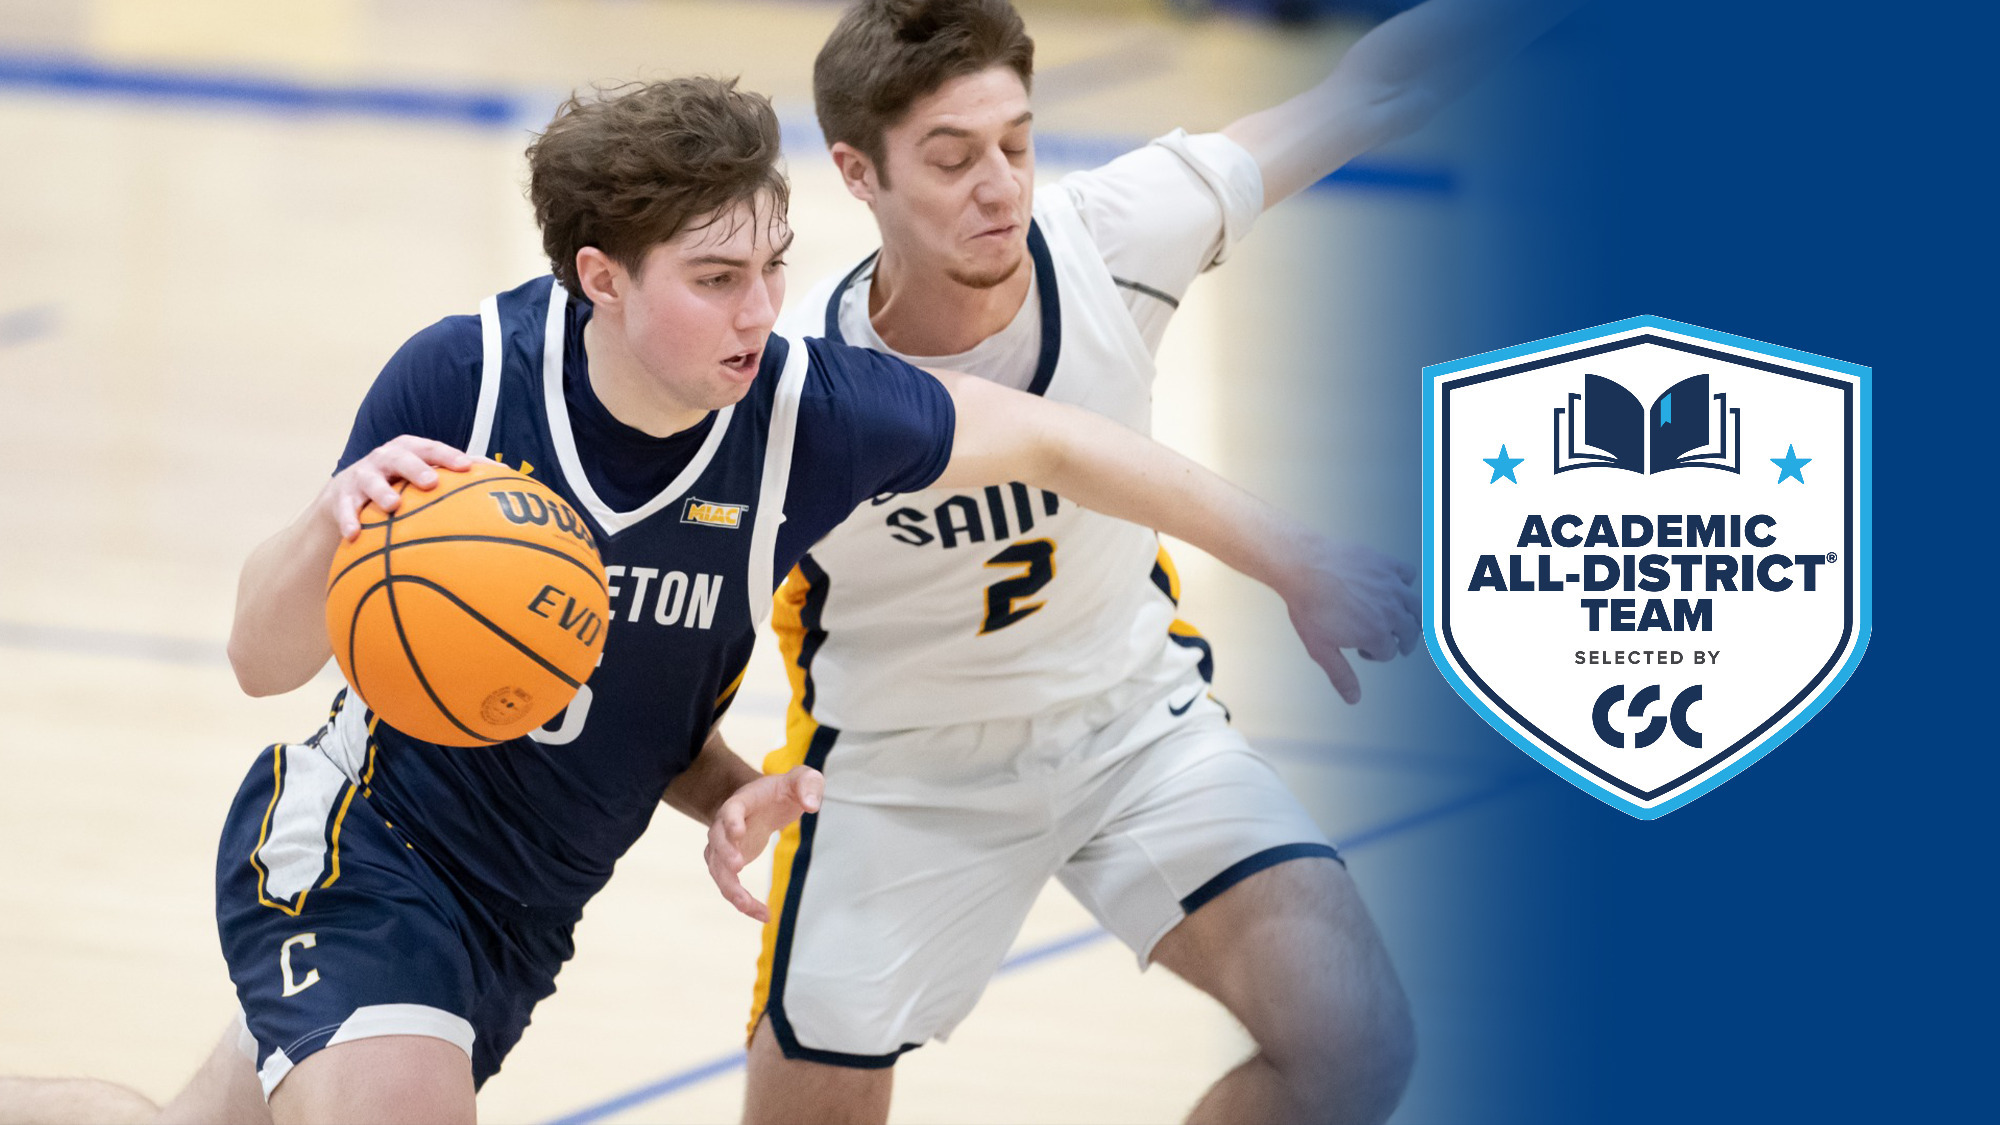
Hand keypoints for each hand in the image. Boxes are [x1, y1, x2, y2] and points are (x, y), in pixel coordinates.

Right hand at [321, 435, 473, 539]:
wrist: (346, 494)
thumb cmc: (400, 483)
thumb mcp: (423, 475)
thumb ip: (458, 476)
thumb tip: (505, 477)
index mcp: (409, 451)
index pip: (431, 449)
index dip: (448, 456)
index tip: (467, 468)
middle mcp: (385, 459)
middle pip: (401, 458)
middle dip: (416, 468)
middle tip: (432, 482)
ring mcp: (362, 476)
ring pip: (371, 481)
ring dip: (382, 492)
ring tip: (392, 506)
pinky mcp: (341, 497)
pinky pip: (345, 508)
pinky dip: (349, 520)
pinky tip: (354, 535)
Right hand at [705, 765, 823, 922]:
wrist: (764, 801)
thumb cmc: (783, 790)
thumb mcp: (801, 778)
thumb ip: (808, 784)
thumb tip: (812, 806)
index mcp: (741, 802)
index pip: (731, 810)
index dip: (731, 820)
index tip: (739, 832)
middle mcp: (725, 825)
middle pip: (716, 841)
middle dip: (724, 854)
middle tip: (738, 867)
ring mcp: (724, 847)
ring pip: (718, 870)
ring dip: (731, 888)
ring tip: (750, 907)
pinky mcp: (730, 865)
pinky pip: (730, 887)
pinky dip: (743, 902)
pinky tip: (764, 915)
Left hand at [1284, 539, 1421, 704]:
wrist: (1301, 566)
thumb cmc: (1308, 607)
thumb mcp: (1320, 648)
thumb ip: (1341, 675)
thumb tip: (1354, 699)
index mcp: (1376, 634)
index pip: (1388, 652)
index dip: (1375, 654)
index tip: (1360, 648)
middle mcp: (1390, 611)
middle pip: (1410, 633)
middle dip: (1400, 640)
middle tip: (1388, 639)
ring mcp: (1391, 587)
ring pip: (1418, 607)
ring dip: (1412, 616)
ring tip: (1402, 619)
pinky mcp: (1387, 564)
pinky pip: (1409, 574)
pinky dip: (1405, 582)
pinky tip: (1392, 587)